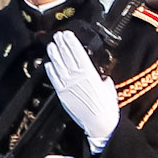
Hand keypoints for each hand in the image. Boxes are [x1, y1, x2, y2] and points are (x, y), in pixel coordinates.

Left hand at [46, 34, 122, 148]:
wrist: (100, 123)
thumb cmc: (106, 107)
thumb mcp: (108, 87)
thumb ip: (102, 79)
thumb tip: (101, 76)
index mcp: (89, 73)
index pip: (78, 53)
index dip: (71, 42)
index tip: (67, 34)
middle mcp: (77, 78)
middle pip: (66, 56)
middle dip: (61, 44)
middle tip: (57, 35)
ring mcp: (68, 86)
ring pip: (58, 66)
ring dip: (54, 54)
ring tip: (51, 46)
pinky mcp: (62, 94)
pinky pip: (54, 79)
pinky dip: (51, 70)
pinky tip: (48, 64)